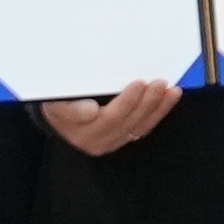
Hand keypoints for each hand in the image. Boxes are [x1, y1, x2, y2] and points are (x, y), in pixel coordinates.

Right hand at [50, 78, 179, 158]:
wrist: (57, 121)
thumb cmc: (57, 106)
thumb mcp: (54, 104)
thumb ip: (70, 108)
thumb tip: (90, 110)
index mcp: (83, 132)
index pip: (109, 117)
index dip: (127, 102)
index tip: (138, 84)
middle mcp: (98, 141)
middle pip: (128, 121)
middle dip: (146, 101)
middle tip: (158, 82)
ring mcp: (112, 142)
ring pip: (140, 127)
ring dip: (158, 107)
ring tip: (169, 90)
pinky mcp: (122, 138)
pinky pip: (144, 127)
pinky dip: (158, 112)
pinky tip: (168, 98)